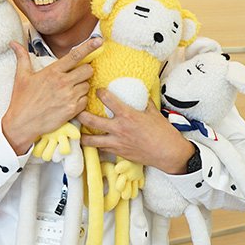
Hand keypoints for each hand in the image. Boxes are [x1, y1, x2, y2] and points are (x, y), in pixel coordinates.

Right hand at [2, 38, 101, 154]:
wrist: (22, 123)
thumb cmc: (22, 99)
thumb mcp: (21, 76)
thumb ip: (22, 58)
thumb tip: (13, 43)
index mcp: (52, 72)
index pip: (75, 56)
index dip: (88, 47)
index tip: (99, 41)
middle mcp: (63, 82)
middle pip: (88, 70)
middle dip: (85, 71)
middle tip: (76, 75)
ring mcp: (69, 97)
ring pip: (87, 85)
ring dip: (82, 86)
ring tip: (69, 91)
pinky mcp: (72, 110)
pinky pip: (85, 100)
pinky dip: (81, 100)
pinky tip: (70, 102)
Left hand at [78, 88, 194, 173]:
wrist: (168, 153)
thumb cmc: (163, 132)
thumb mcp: (153, 112)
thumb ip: (143, 101)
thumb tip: (139, 92)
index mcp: (127, 115)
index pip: (107, 99)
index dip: (99, 92)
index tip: (97, 90)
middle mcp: (118, 128)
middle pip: (90, 120)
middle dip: (80, 113)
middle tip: (76, 108)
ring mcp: (116, 142)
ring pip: (90, 140)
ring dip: (82, 134)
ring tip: (77, 129)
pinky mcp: (117, 153)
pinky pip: (101, 149)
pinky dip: (95, 145)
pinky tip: (92, 142)